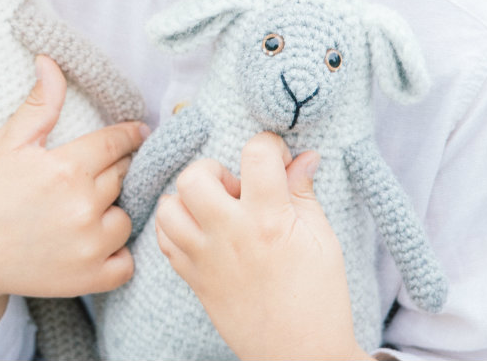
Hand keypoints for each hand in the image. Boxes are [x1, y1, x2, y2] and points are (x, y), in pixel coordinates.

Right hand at [0, 55, 145, 359]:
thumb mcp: (9, 142)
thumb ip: (40, 103)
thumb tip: (51, 61)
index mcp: (67, 168)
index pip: (118, 142)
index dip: (129, 135)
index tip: (136, 133)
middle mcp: (84, 207)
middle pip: (123, 176)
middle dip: (115, 169)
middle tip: (92, 173)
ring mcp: (89, 246)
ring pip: (126, 217)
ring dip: (114, 211)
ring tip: (85, 209)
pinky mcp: (89, 278)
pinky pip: (126, 262)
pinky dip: (116, 254)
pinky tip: (93, 243)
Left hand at [153, 132, 368, 360]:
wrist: (301, 355)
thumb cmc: (319, 299)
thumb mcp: (323, 240)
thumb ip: (304, 193)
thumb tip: (303, 157)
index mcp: (270, 221)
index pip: (255, 156)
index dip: (267, 146)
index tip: (274, 158)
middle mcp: (230, 235)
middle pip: (194, 177)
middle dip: (214, 170)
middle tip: (236, 189)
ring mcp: (206, 258)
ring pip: (168, 206)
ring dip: (187, 199)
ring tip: (213, 210)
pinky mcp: (193, 278)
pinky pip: (163, 239)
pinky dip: (174, 227)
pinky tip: (200, 231)